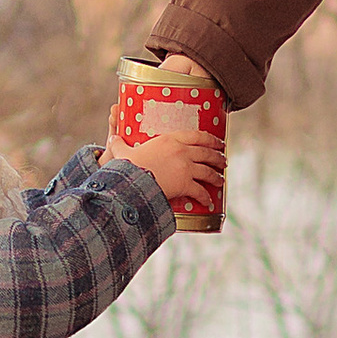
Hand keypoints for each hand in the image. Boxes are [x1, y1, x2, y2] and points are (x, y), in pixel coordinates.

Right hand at [110, 116, 225, 212]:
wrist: (131, 182)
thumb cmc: (127, 166)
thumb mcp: (123, 152)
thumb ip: (120, 144)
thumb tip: (113, 138)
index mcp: (169, 139)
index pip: (197, 135)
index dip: (210, 139)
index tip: (218, 142)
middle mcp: (181, 151)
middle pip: (206, 152)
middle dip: (218, 157)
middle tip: (223, 160)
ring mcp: (185, 167)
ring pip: (207, 171)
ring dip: (216, 176)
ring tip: (221, 180)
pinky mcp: (185, 184)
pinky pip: (200, 191)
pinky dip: (206, 197)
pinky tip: (209, 202)